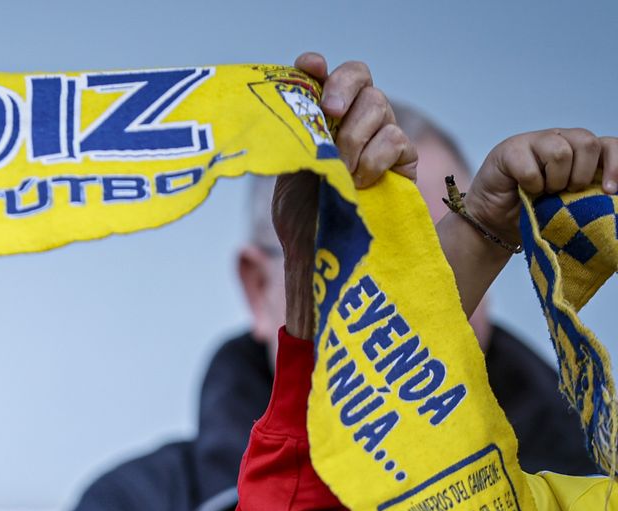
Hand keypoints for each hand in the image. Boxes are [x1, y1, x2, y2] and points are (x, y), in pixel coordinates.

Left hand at [275, 53, 417, 338]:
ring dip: (354, 137)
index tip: (308, 67)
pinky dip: (374, 158)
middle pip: (359, 78)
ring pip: (378, 106)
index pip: (325, 77)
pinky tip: (361, 182)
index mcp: (321, 121)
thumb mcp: (288, 175)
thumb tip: (286, 108)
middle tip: (327, 112)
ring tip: (341, 172)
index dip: (318, 68)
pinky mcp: (404, 162)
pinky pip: (394, 140)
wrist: (330, 263)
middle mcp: (352, 122)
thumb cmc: (305, 221)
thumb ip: (294, 138)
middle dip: (341, 90)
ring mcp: (381, 138)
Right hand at [462, 128, 617, 245]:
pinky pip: (531, 168)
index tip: (609, 190)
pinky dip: (531, 186)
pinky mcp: (510, 150)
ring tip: (543, 192)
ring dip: (554, 181)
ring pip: (561, 151)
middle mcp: (559, 139)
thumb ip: (588, 190)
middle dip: (581, 175)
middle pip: (587, 142)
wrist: (495, 223)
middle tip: (565, 192)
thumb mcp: (569, 202)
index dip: (614, 165)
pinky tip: (524, 190)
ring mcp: (534, 141)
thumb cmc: (533, 212)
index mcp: (578, 150)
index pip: (608, 145)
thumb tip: (610, 192)